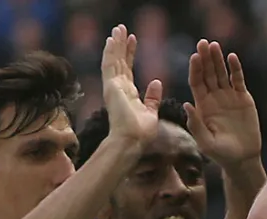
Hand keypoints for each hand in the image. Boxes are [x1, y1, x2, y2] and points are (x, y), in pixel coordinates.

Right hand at [102, 24, 163, 147]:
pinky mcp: (111, 87)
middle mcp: (118, 89)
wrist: (132, 142)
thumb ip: (152, 98)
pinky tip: (111, 40)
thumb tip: (157, 82)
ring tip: (117, 28)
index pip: (127, 70)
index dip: (129, 54)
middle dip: (120, 45)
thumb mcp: (151, 112)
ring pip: (113, 60)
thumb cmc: (141, 134)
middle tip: (121, 28)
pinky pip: (109, 66)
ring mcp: (113, 88)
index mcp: (128, 94)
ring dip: (115, 44)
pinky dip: (110, 52)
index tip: (133, 40)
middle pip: (119, 62)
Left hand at [187, 39, 260, 166]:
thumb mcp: (205, 142)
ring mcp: (229, 96)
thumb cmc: (221, 153)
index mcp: (202, 106)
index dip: (195, 70)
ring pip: (222, 73)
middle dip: (205, 59)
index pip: (196, 83)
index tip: (194, 57)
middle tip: (202, 43)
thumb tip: (186, 104)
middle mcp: (214, 98)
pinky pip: (238, 80)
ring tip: (214, 45)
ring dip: (218, 59)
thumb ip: (196, 124)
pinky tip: (232, 57)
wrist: (242, 158)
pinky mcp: (243, 98)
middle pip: (208, 74)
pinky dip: (235, 69)